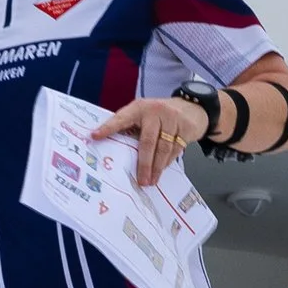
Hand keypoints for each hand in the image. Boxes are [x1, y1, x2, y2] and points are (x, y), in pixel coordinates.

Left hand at [87, 91, 209, 190]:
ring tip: (151, 181)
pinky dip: (167, 162)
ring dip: (157, 168)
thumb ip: (133, 128)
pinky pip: (175, 150)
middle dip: (144, 164)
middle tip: (141, 180)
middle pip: (147, 141)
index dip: (108, 127)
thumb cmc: (160, 115)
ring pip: (163, 148)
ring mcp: (172, 119)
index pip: (121, 118)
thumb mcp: (144, 115)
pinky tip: (162, 169)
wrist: (192, 107)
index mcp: (139, 108)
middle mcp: (155, 111)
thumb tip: (115, 151)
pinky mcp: (186, 128)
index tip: (94, 136)